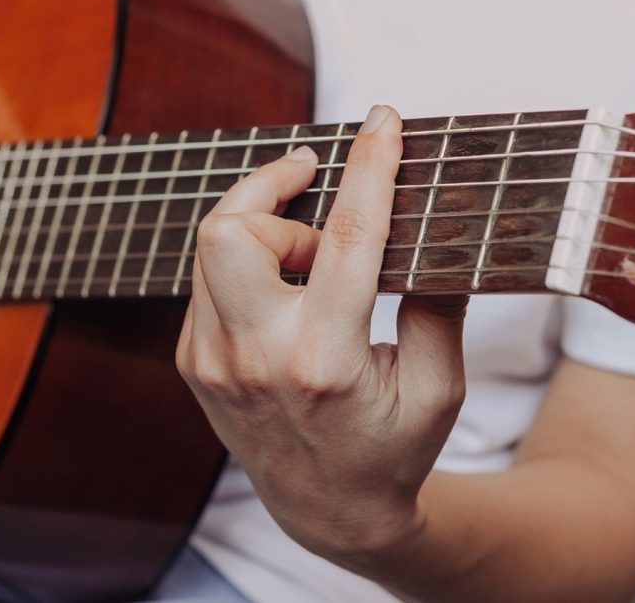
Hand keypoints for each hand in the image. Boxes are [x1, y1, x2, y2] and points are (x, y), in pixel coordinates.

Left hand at [177, 105, 467, 564]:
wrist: (325, 512)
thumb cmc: (392, 451)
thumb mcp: (439, 387)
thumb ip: (438, 304)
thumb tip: (442, 221)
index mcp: (324, 363)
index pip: (345, 239)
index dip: (369, 167)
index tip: (383, 120)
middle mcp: (254, 358)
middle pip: (232, 229)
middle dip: (272, 187)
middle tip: (315, 186)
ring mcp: (212, 361)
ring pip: (213, 247)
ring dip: (265, 227)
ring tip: (311, 255)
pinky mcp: (193, 363)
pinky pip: (208, 281)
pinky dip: (247, 263)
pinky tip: (284, 287)